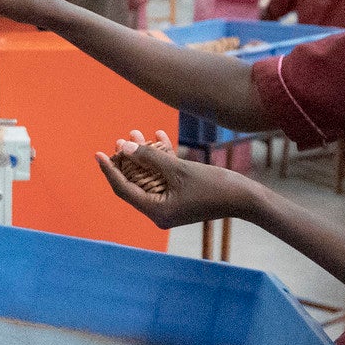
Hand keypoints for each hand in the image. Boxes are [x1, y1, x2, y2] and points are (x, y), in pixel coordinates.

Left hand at [94, 130, 258, 228]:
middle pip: (136, 182)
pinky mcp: (182, 195)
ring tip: (136, 132)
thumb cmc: (214, 186)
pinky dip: (162, 159)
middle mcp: (160, 211)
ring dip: (145, 154)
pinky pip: (165, 176)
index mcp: (156, 211)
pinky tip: (159, 137)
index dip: (110, 170)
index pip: (123, 190)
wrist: (246, 197)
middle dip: (129, 159)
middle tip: (121, 138)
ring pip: (150, 176)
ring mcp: (171, 204)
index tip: (98, 154)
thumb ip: (150, 158)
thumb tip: (123, 147)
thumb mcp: (179, 169)